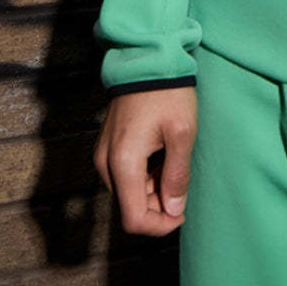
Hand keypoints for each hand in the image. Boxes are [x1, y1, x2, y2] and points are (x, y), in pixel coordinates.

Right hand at [93, 85, 196, 235]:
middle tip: (180, 177)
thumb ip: (177, 175)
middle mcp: (106, 164)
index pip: (134, 219)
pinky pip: (124, 175)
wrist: (147, 59)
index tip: (181, 213)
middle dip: (158, 204)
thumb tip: (172, 210)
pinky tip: (160, 153)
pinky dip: (144, 175)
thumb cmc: (167, 93)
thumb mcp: (182, 133)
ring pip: (128, 192)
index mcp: (123, 163)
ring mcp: (103, 155)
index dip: (159, 226)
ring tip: (172, 158)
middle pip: (131, 207)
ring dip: (152, 188)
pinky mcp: (107, 147)